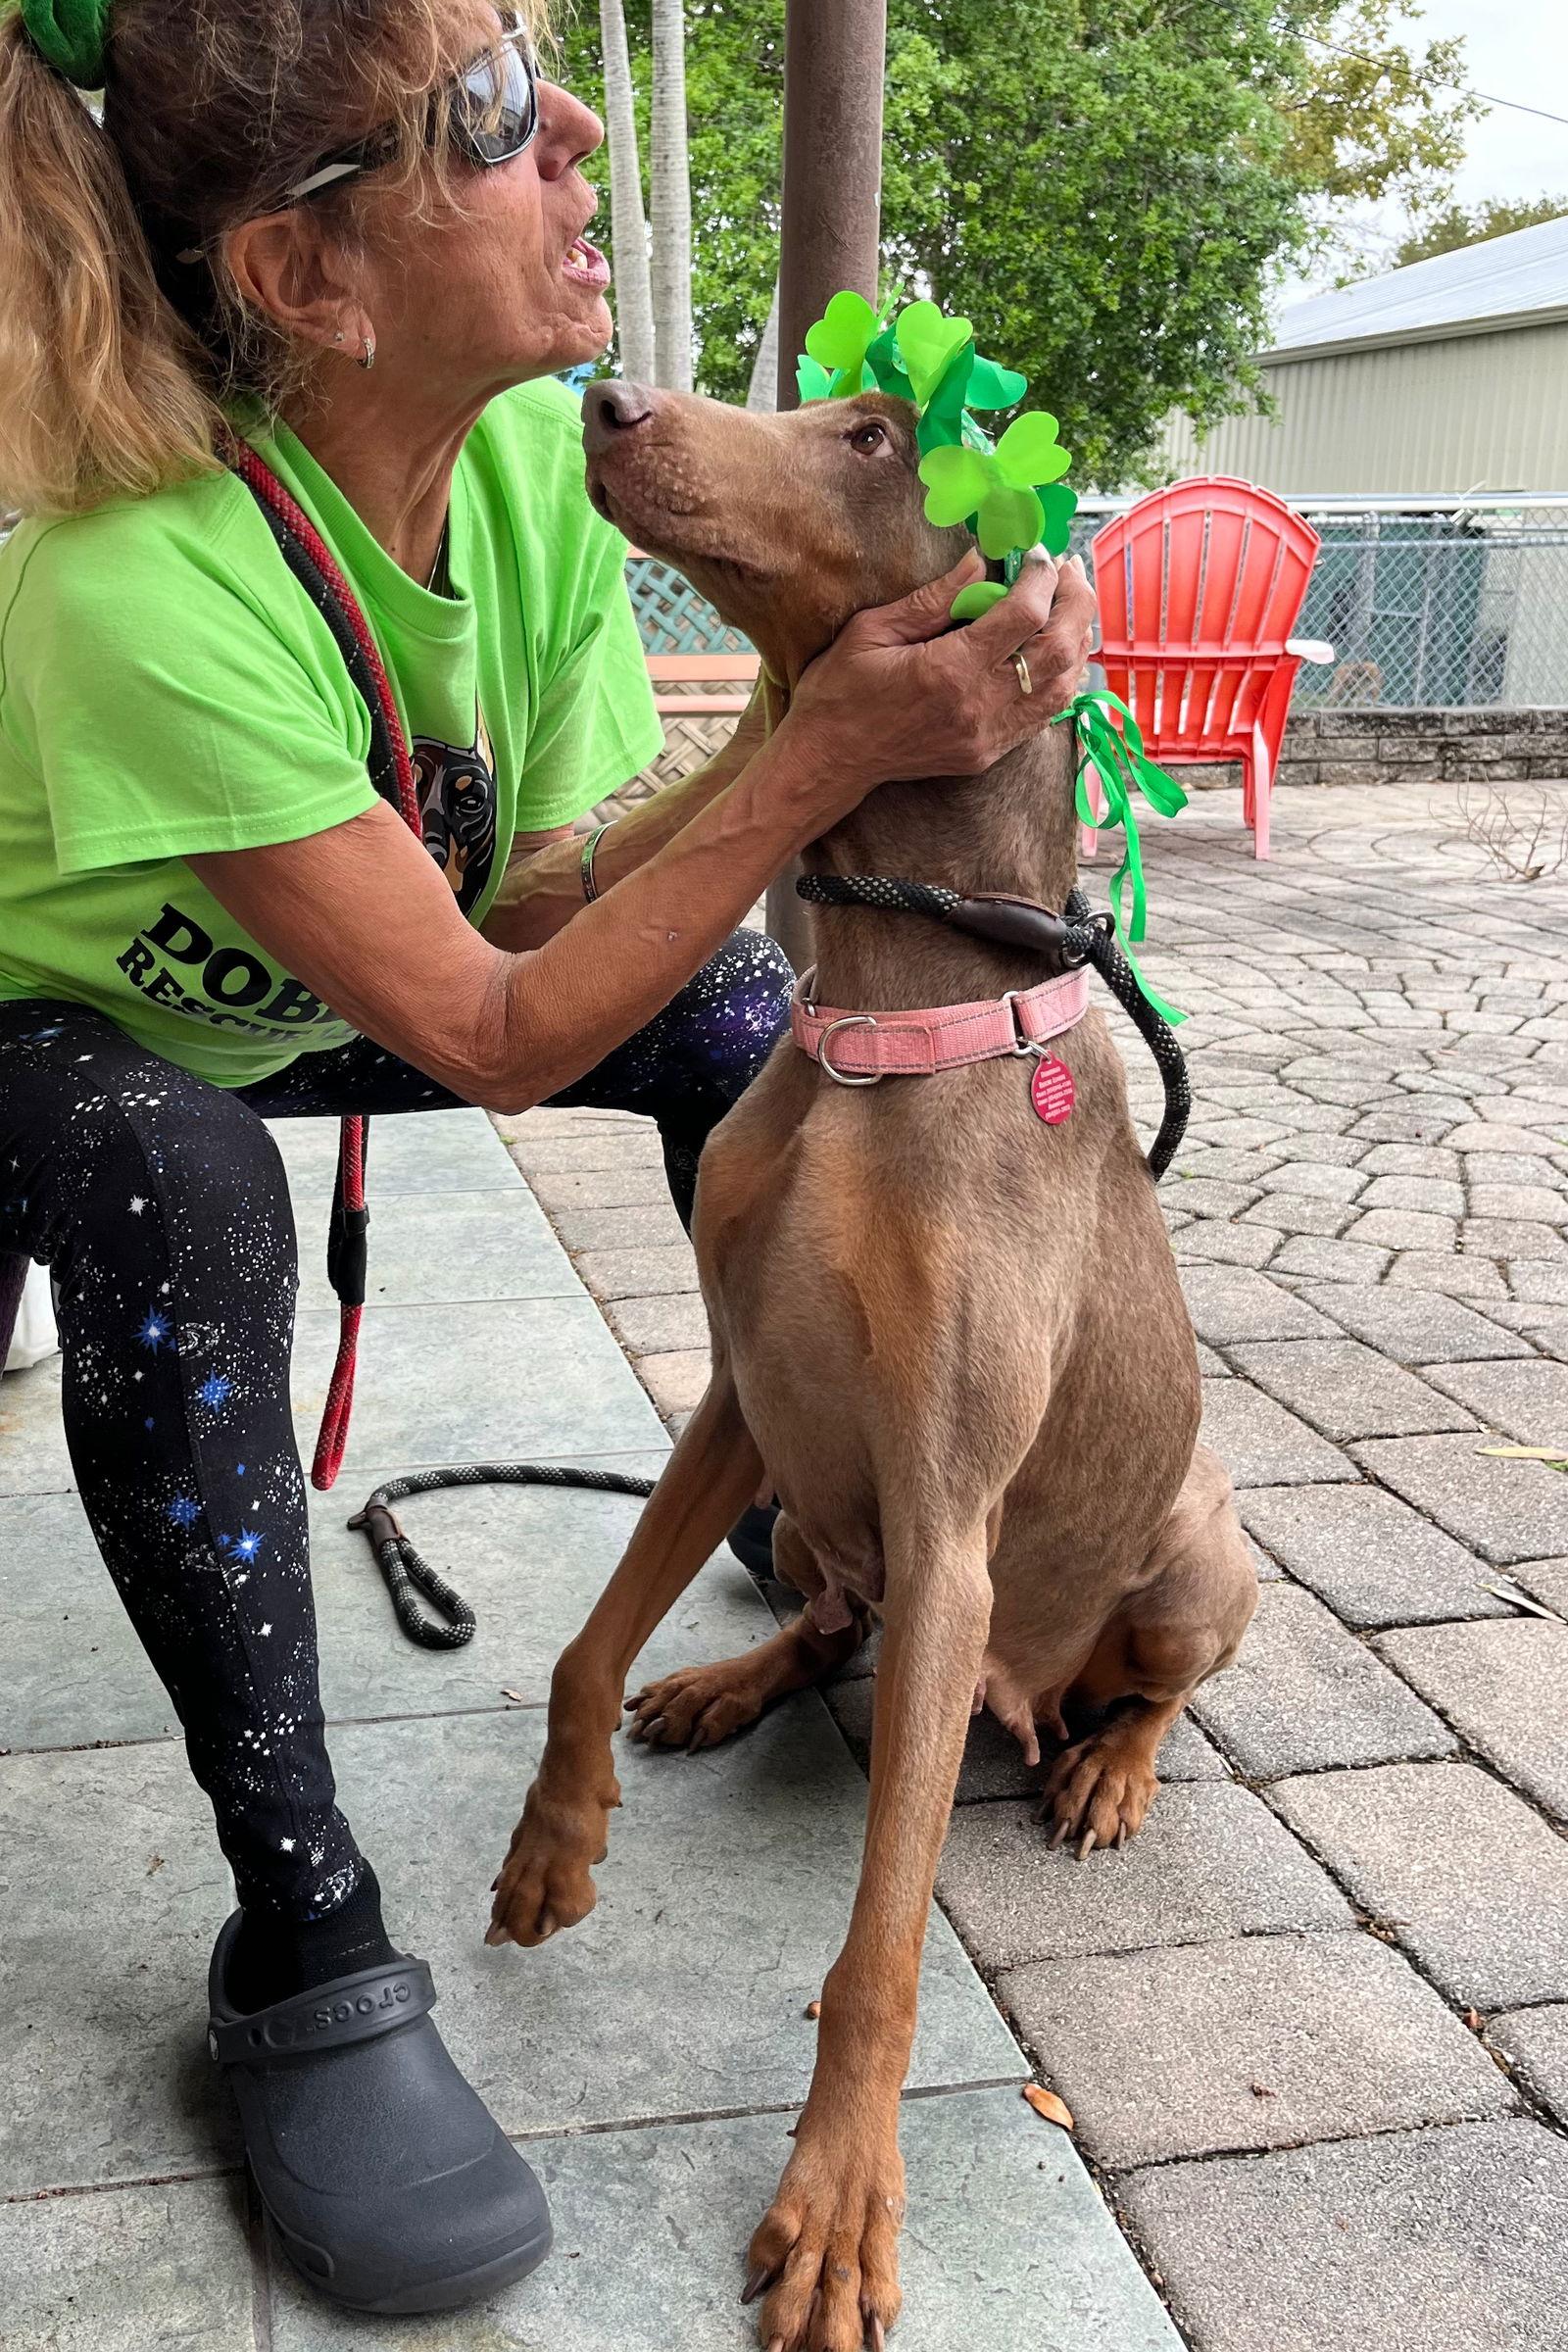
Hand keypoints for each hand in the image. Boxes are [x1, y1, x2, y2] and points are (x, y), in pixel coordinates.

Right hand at [786, 548, 1096, 791]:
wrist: (830, 759)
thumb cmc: (841, 690)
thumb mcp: (875, 630)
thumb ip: (934, 598)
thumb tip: (980, 562)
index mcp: (949, 670)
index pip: (1023, 615)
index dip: (1039, 576)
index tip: (1035, 553)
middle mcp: (979, 706)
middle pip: (1057, 649)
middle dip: (1074, 602)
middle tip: (1068, 570)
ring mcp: (988, 736)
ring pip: (1062, 686)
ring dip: (1076, 640)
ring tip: (1070, 605)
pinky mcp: (989, 753)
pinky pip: (1045, 714)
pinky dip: (1060, 677)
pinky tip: (1055, 648)